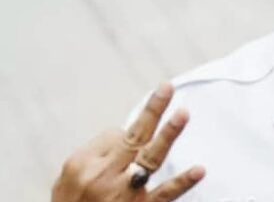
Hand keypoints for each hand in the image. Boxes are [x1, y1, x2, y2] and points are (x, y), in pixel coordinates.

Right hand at [52, 82, 205, 201]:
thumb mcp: (68, 177)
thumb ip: (97, 153)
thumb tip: (125, 133)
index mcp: (84, 164)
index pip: (115, 134)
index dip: (123, 138)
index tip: (121, 150)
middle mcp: (105, 176)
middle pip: (134, 135)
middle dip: (152, 110)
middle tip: (167, 87)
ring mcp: (125, 193)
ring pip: (151, 157)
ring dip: (168, 134)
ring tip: (183, 113)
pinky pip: (164, 194)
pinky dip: (182, 182)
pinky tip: (199, 170)